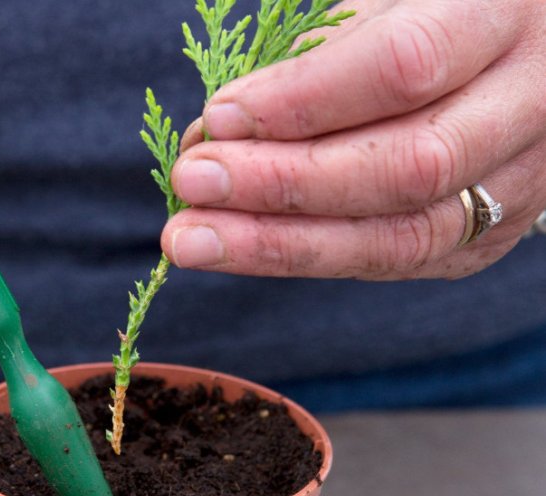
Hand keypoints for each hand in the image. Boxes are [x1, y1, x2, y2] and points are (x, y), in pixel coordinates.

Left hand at [161, 0, 545, 279]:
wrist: (515, 66)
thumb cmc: (424, 19)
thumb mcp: (378, 8)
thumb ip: (306, 61)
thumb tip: (210, 134)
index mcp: (501, 17)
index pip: (403, 67)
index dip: (303, 100)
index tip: (220, 117)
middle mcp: (528, 106)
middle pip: (407, 166)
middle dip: (283, 184)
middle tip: (192, 185)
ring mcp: (518, 184)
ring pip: (401, 235)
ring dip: (281, 244)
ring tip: (194, 240)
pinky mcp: (489, 236)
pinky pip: (394, 261)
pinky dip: (308, 257)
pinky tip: (243, 249)